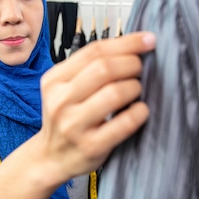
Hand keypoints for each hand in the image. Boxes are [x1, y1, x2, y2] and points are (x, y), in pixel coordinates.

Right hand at [36, 31, 155, 182]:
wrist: (50, 158)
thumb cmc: (66, 119)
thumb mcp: (65, 89)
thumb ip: (89, 69)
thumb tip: (133, 47)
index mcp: (54, 80)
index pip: (94, 51)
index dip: (126, 42)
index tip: (148, 40)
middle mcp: (60, 101)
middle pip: (104, 68)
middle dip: (132, 64)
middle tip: (140, 69)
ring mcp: (74, 125)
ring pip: (115, 93)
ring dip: (135, 87)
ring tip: (136, 91)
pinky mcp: (90, 146)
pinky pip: (124, 123)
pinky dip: (139, 112)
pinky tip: (140, 110)